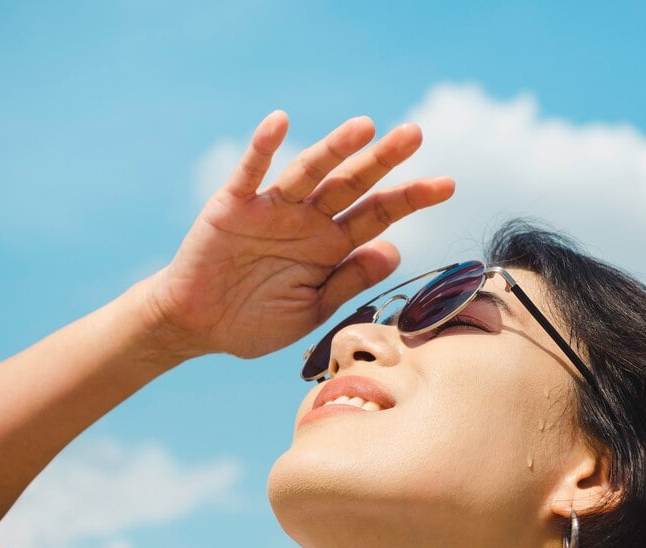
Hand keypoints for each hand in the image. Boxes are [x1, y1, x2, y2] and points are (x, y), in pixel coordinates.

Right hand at [147, 111, 454, 358]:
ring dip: (334, 149)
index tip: (448, 184)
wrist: (198, 326)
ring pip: (309, 172)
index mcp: (331, 246)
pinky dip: (263, 148)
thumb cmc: (256, 320)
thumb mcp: (312, 308)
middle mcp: (308, 220)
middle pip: (352, 183)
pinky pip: (250, 172)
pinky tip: (281, 123)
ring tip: (365, 127)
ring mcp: (272, 209)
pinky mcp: (233, 205)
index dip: (411, 198)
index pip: (379, 214)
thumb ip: (350, 280)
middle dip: (383, 160)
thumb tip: (395, 250)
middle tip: (415, 134)